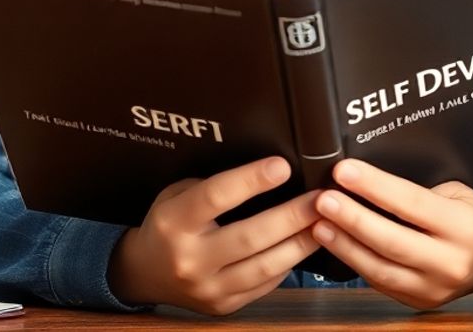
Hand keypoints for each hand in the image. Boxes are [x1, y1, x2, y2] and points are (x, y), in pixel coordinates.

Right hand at [107, 156, 320, 314]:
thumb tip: (267, 172)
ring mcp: (208, 288)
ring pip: (264, 267)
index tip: (283, 166)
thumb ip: (214, 186)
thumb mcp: (177, 193)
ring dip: (301, 243)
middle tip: (322, 198)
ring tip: (327, 222)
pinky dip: (289, 263)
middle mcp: (190, 259)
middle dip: (292, 216)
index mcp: (175, 222)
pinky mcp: (224, 306)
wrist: (145, 273)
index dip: (251, 180)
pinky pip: (265, 285)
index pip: (216, 197)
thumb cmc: (169, 223)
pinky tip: (306, 245)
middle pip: (249, 236)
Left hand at [312, 159, 472, 309]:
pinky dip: (354, 262)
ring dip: (345, 245)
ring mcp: (433, 287)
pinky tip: (336, 243)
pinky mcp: (417, 300)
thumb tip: (369, 178)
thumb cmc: (470, 216)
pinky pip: (380, 282)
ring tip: (319, 224)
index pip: (411, 203)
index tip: (344, 171)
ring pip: (380, 268)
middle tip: (323, 199)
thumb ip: (419, 190)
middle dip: (353, 218)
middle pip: (392, 240)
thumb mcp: (457, 192)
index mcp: (462, 226)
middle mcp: (449, 261)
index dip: (374, 187)